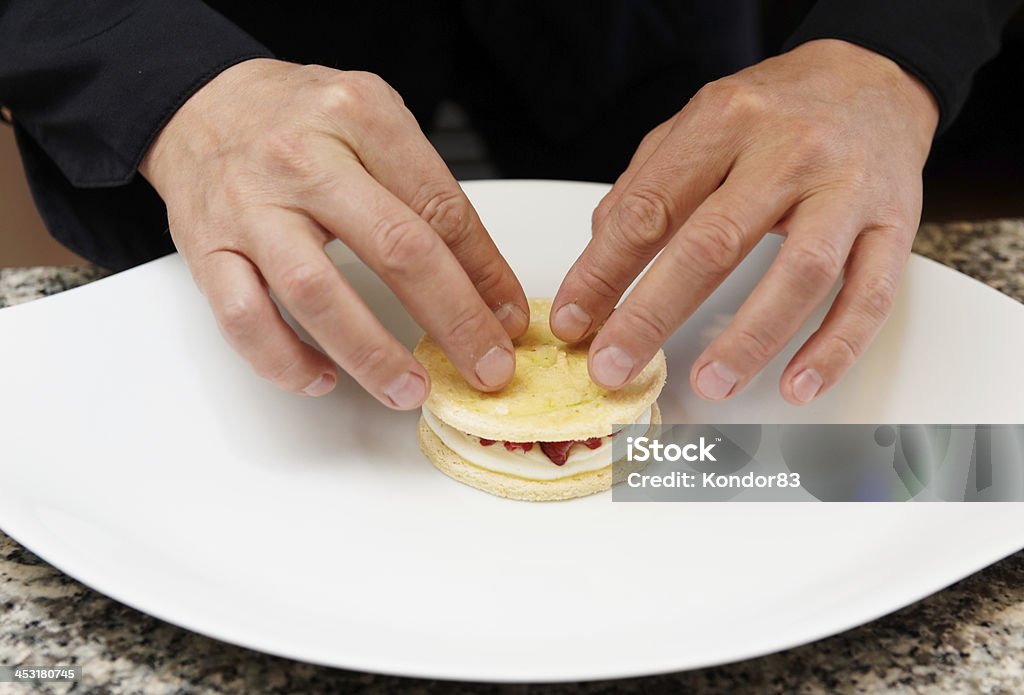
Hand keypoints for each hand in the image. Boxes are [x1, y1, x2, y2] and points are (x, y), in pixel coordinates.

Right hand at [140, 59, 528, 406]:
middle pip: (396, 249)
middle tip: (486, 368)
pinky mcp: (207, 249)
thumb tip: (485, 286)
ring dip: (372, 354)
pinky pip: (244, 320)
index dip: (485, 275)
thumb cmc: (299, 119)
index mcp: (360, 116)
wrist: (201, 105)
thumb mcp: (375, 124)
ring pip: (315, 292)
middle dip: (453, 321)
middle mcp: (303, 158)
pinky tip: (324, 379)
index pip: (440, 208)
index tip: (508, 320)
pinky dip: (286, 361)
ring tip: (412, 391)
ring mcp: (249, 206)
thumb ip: (426, 194)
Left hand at [550, 39, 938, 403]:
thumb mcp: (700, 124)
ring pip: (800, 273)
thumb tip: (598, 259)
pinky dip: (834, 348)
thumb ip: (646, 184)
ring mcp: (847, 188)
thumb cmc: (776, 111)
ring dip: (750, 339)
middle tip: (614, 364)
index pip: (650, 207)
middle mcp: (788, 150)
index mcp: (725, 119)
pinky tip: (798, 385)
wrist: (874, 78)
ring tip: (709, 383)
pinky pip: (870, 295)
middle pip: (713, 243)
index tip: (574, 319)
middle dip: (652, 314)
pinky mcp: (895, 224)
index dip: (603, 270)